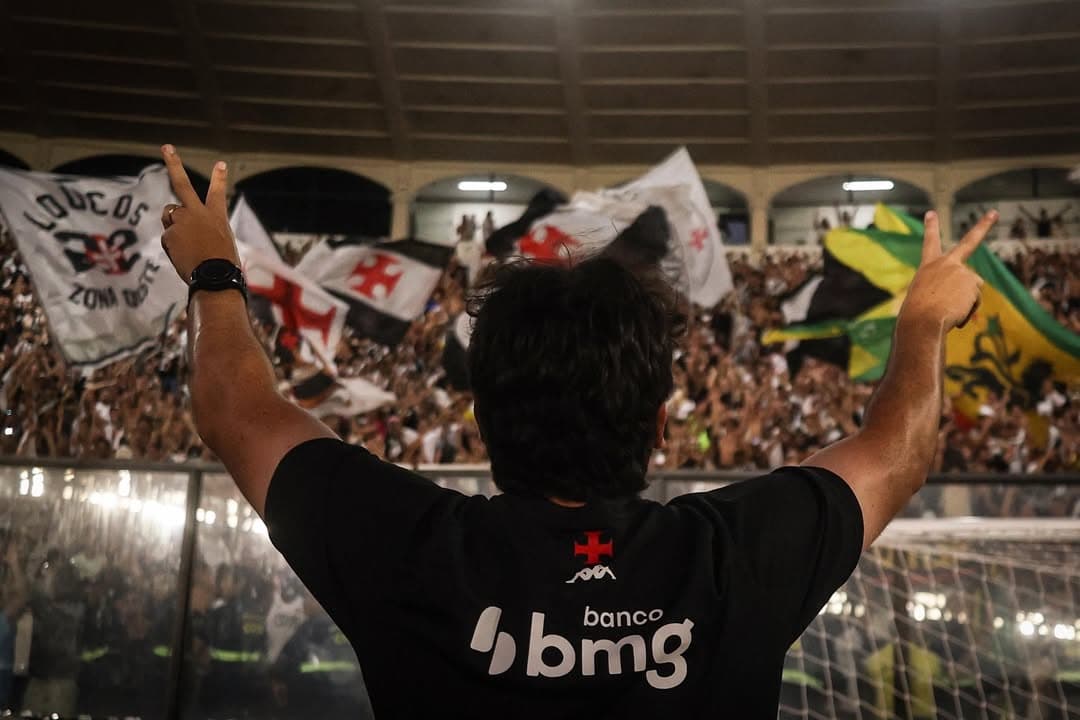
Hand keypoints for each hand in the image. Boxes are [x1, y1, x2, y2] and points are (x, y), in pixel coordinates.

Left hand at [159, 145, 238, 281]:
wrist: (215, 276)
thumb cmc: (223, 265)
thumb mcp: (221, 243)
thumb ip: (204, 230)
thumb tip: (185, 230)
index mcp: (216, 216)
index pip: (218, 193)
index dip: (219, 178)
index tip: (220, 164)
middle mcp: (197, 213)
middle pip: (182, 184)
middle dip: (174, 164)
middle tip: (166, 147)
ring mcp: (181, 222)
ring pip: (169, 216)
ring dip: (173, 225)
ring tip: (187, 245)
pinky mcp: (169, 234)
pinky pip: (167, 238)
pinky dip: (173, 247)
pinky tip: (184, 256)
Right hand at [901, 210, 995, 332]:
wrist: (922, 320)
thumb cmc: (917, 315)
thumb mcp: (925, 299)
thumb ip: (943, 293)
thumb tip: (966, 302)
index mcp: (928, 267)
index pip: (930, 243)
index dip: (931, 227)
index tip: (931, 213)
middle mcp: (946, 263)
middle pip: (969, 242)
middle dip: (983, 226)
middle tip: (993, 213)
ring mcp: (962, 271)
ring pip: (972, 290)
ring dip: (964, 304)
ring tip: (947, 310)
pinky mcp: (973, 282)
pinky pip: (974, 302)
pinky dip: (966, 312)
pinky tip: (954, 314)